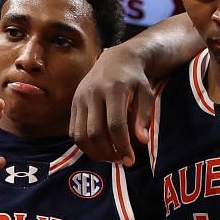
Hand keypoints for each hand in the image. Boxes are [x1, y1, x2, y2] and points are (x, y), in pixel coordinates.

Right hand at [70, 47, 153, 164]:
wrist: (116, 59)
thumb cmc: (135, 79)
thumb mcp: (146, 93)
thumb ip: (144, 116)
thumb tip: (141, 141)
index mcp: (114, 89)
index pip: (115, 125)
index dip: (122, 145)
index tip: (131, 159)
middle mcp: (93, 93)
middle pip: (95, 132)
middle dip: (108, 152)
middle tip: (122, 161)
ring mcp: (80, 98)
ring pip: (80, 135)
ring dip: (95, 152)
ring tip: (111, 158)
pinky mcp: (73, 104)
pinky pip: (73, 131)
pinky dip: (85, 145)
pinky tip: (99, 150)